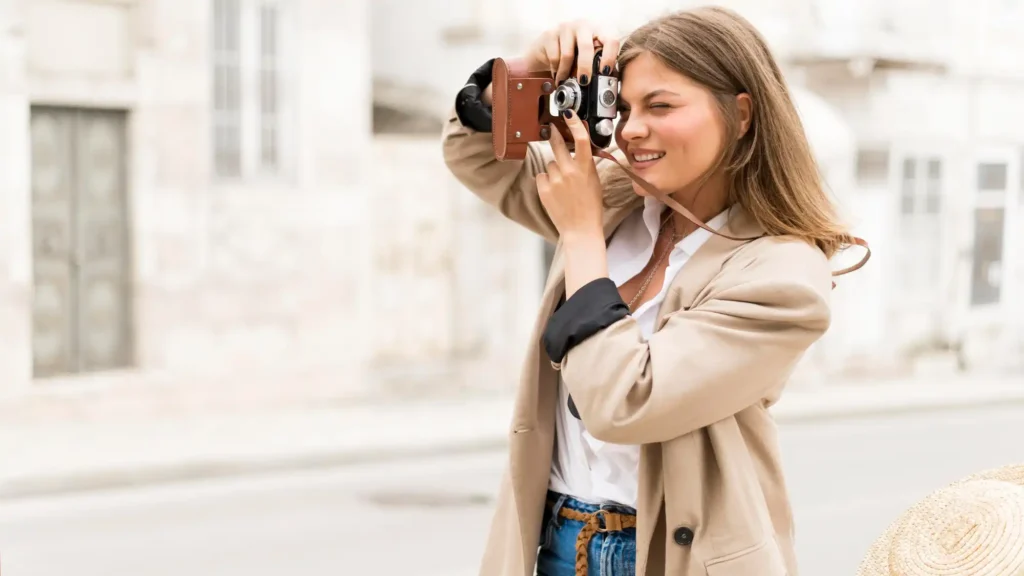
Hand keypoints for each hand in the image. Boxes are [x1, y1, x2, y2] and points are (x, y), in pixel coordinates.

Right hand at [522, 21, 620, 84]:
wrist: (549, 47)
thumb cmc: (575, 54)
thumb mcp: (591, 56)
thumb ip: (599, 65)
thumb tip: (606, 85)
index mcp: (600, 30)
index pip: (610, 39)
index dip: (609, 57)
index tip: (605, 72)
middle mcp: (583, 26)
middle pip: (586, 47)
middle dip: (585, 67)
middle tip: (584, 81)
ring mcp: (566, 28)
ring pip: (567, 55)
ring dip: (566, 72)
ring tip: (565, 81)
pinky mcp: (550, 34)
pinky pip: (554, 57)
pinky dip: (556, 70)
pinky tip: (557, 74)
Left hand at [536, 111, 603, 240]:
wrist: (580, 228)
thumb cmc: (590, 205)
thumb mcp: (594, 180)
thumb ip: (586, 163)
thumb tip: (580, 146)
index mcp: (585, 169)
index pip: (581, 140)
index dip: (574, 123)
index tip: (567, 113)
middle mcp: (569, 172)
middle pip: (557, 144)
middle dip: (554, 135)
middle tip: (551, 130)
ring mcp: (555, 180)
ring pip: (550, 163)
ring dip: (554, 169)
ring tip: (562, 185)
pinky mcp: (543, 189)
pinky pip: (541, 176)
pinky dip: (546, 181)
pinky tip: (554, 191)